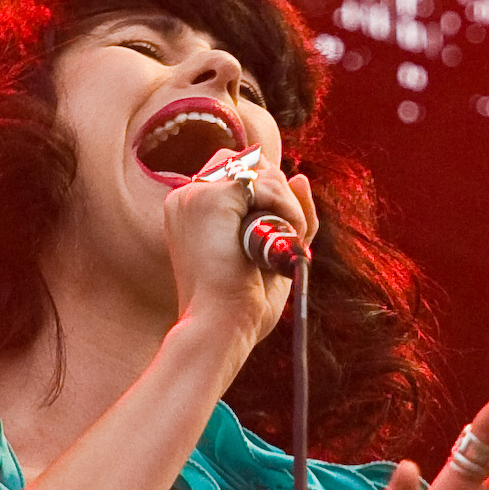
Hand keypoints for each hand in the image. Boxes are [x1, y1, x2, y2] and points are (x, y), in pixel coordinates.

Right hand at [163, 165, 317, 351]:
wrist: (221, 326)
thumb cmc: (241, 304)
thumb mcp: (271, 254)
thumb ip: (288, 215)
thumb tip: (300, 178)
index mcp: (192, 210)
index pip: (238, 172)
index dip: (268, 194)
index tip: (275, 233)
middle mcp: (188, 197)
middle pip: (252, 163)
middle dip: (280, 196)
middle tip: (283, 239)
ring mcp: (196, 194)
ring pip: (264, 172)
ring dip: (288, 208)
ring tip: (281, 247)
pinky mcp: (211, 197)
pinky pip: (267, 182)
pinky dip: (286, 208)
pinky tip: (282, 237)